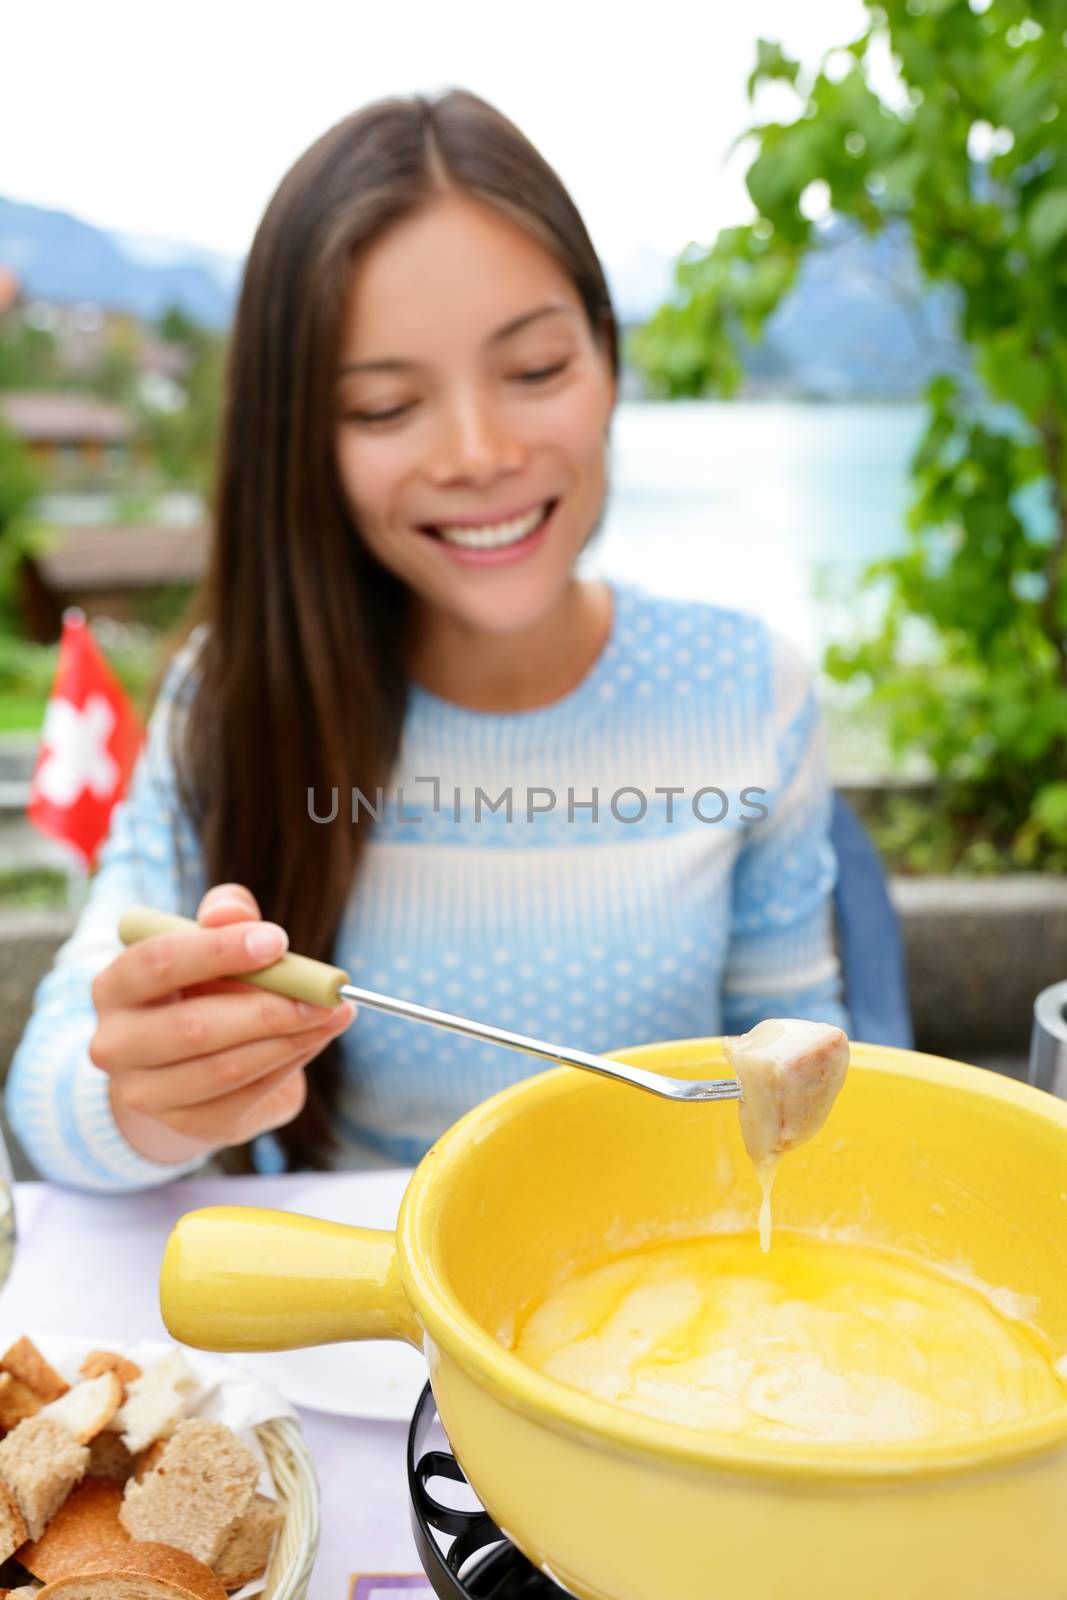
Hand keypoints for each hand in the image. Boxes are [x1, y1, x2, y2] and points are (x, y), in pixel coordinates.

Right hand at [89, 883, 355, 1164]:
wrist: (187, 1061)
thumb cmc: (201, 987)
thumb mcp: (211, 944)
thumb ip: (225, 917)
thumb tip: (233, 912)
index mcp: (114, 986)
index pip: (158, 963)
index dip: (218, 951)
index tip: (278, 941)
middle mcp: (116, 1044)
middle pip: (192, 1028)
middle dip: (268, 1009)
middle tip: (324, 993)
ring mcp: (146, 1093)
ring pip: (225, 1069)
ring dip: (290, 1039)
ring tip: (335, 1013)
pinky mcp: (187, 1124)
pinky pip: (246, 1096)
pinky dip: (289, 1064)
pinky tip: (316, 1038)